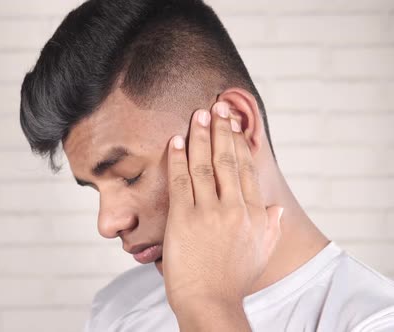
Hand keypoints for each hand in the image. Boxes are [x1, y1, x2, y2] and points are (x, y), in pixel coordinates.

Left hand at [162, 102, 282, 322]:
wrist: (209, 301)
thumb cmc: (233, 280)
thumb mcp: (261, 254)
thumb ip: (270, 228)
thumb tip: (276, 209)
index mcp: (254, 214)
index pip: (248, 169)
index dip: (239, 142)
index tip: (234, 123)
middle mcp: (235, 208)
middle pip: (228, 160)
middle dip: (222, 130)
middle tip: (217, 107)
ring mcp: (209, 212)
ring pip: (204, 165)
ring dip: (200, 136)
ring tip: (198, 115)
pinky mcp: (184, 218)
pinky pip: (181, 181)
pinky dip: (178, 158)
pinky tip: (176, 140)